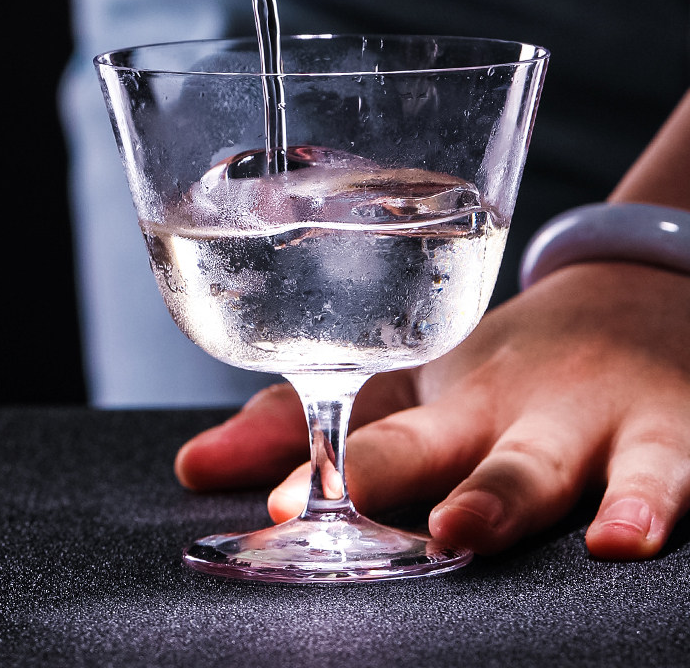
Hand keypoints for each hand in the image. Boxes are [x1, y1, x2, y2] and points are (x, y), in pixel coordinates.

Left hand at [174, 261, 689, 558]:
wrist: (643, 299)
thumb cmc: (507, 366)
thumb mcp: (413, 383)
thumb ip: (302, 427)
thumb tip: (193, 471)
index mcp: (434, 399)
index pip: (363, 428)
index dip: (316, 467)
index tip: (271, 508)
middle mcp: (501, 405)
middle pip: (443, 443)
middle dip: (396, 475)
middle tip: (335, 503)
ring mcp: (584, 422)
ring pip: (540, 465)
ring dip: (498, 496)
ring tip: (463, 528)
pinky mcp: (666, 439)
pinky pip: (661, 476)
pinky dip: (645, 504)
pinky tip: (623, 536)